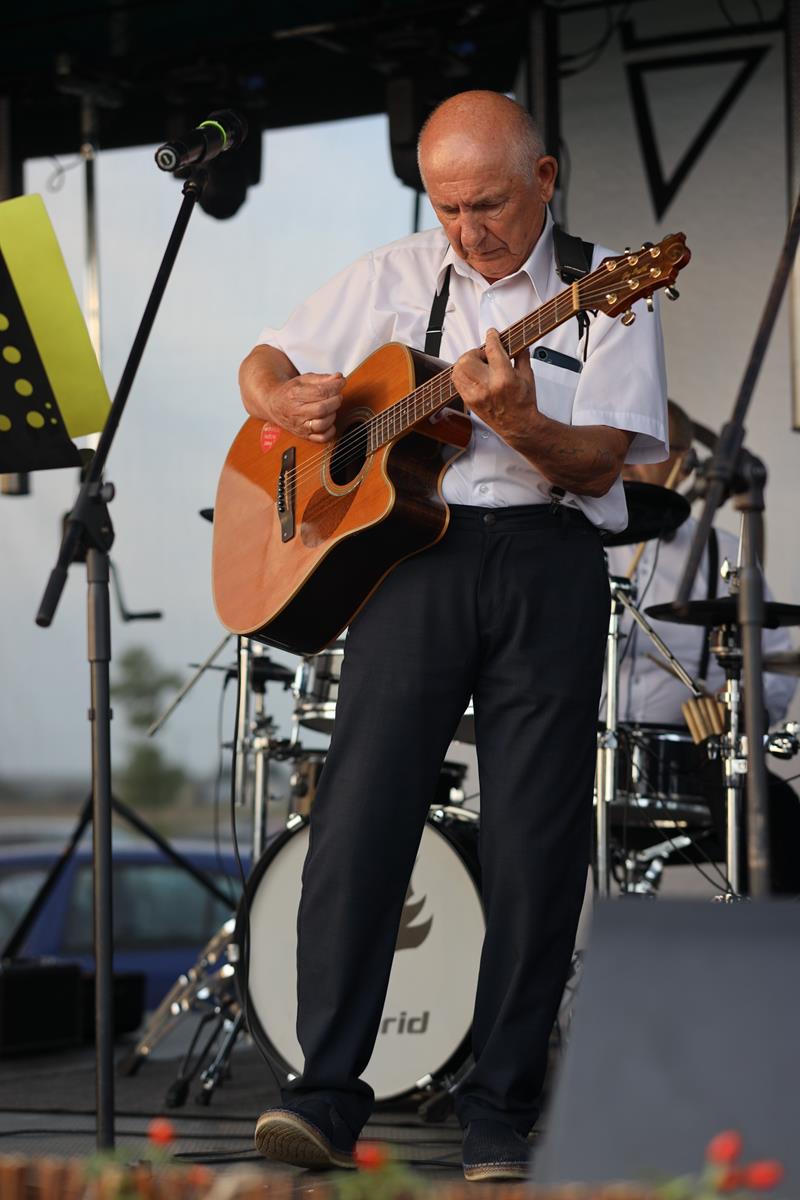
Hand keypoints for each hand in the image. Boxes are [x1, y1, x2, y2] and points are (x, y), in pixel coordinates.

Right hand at [268, 373, 343, 442]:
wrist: (274, 405)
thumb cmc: (290, 392)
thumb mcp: (304, 380)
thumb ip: (322, 378)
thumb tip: (339, 378)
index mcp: (294, 395)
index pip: (320, 392)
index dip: (335, 386)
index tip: (341, 382)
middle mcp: (296, 412)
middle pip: (322, 409)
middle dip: (335, 401)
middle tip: (337, 396)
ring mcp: (300, 426)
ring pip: (322, 424)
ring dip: (333, 415)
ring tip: (332, 408)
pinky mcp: (304, 436)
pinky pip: (322, 438)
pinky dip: (330, 431)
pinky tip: (329, 421)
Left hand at [452, 328, 540, 443]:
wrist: (518, 425)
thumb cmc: (523, 404)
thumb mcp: (527, 376)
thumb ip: (521, 357)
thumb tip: (519, 343)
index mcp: (504, 378)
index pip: (492, 349)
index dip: (491, 337)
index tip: (492, 334)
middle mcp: (487, 386)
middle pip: (468, 358)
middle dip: (476, 352)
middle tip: (485, 356)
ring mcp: (475, 395)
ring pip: (458, 369)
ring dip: (467, 362)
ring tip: (478, 366)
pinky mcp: (468, 401)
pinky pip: (457, 381)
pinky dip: (462, 374)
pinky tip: (474, 375)